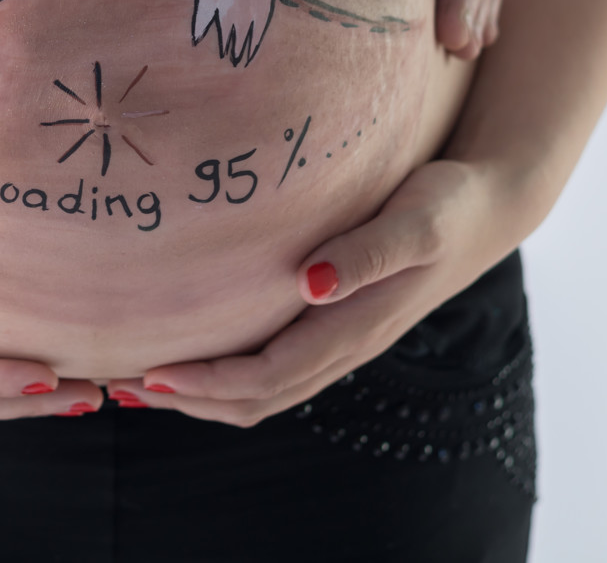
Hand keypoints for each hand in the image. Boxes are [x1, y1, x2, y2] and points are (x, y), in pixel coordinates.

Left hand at [128, 159, 519, 426]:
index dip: (209, 384)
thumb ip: (367, 252)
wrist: (488, 207)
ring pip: (264, 390)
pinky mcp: (335, 321)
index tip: (152, 375)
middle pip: (258, 398)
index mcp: (356, 326)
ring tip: (139, 381)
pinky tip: (193, 350)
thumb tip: (309, 283)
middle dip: (190, 401)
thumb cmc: (448, 204)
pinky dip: (226, 372)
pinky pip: (274, 366)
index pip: (270, 376)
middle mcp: (344, 344)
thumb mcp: (416, 220)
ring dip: (203, 395)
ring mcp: (340, 338)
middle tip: (118, 386)